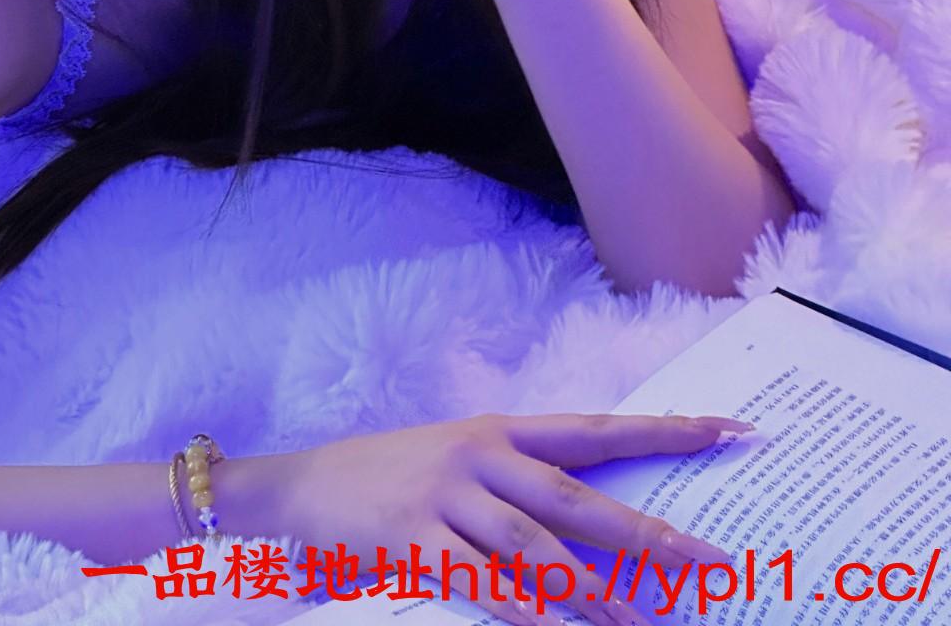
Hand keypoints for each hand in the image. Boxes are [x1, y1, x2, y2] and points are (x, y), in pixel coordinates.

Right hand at [271, 409, 749, 625]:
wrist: (303, 484)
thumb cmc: (394, 476)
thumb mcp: (460, 460)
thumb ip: (520, 482)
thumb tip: (601, 524)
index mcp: (500, 430)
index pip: (598, 429)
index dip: (666, 430)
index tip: (731, 431)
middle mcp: (481, 455)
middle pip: (579, 497)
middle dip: (650, 532)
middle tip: (711, 561)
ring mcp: (446, 496)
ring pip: (538, 548)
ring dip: (595, 592)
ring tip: (642, 624)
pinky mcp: (415, 540)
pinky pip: (484, 585)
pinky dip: (527, 613)